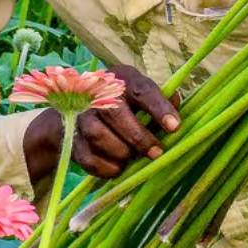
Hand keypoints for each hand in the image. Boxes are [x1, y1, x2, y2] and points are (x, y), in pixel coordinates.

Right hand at [23, 63, 179, 184]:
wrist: (76, 112)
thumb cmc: (122, 104)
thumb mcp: (141, 96)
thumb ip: (161, 101)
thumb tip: (177, 103)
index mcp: (122, 78)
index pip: (142, 90)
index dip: (159, 108)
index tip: (175, 127)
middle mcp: (97, 92)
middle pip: (116, 113)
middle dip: (139, 136)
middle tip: (156, 152)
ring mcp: (79, 114)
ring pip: (98, 135)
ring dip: (120, 152)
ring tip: (132, 158)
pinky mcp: (70, 138)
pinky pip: (87, 157)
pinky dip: (105, 167)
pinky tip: (118, 168)